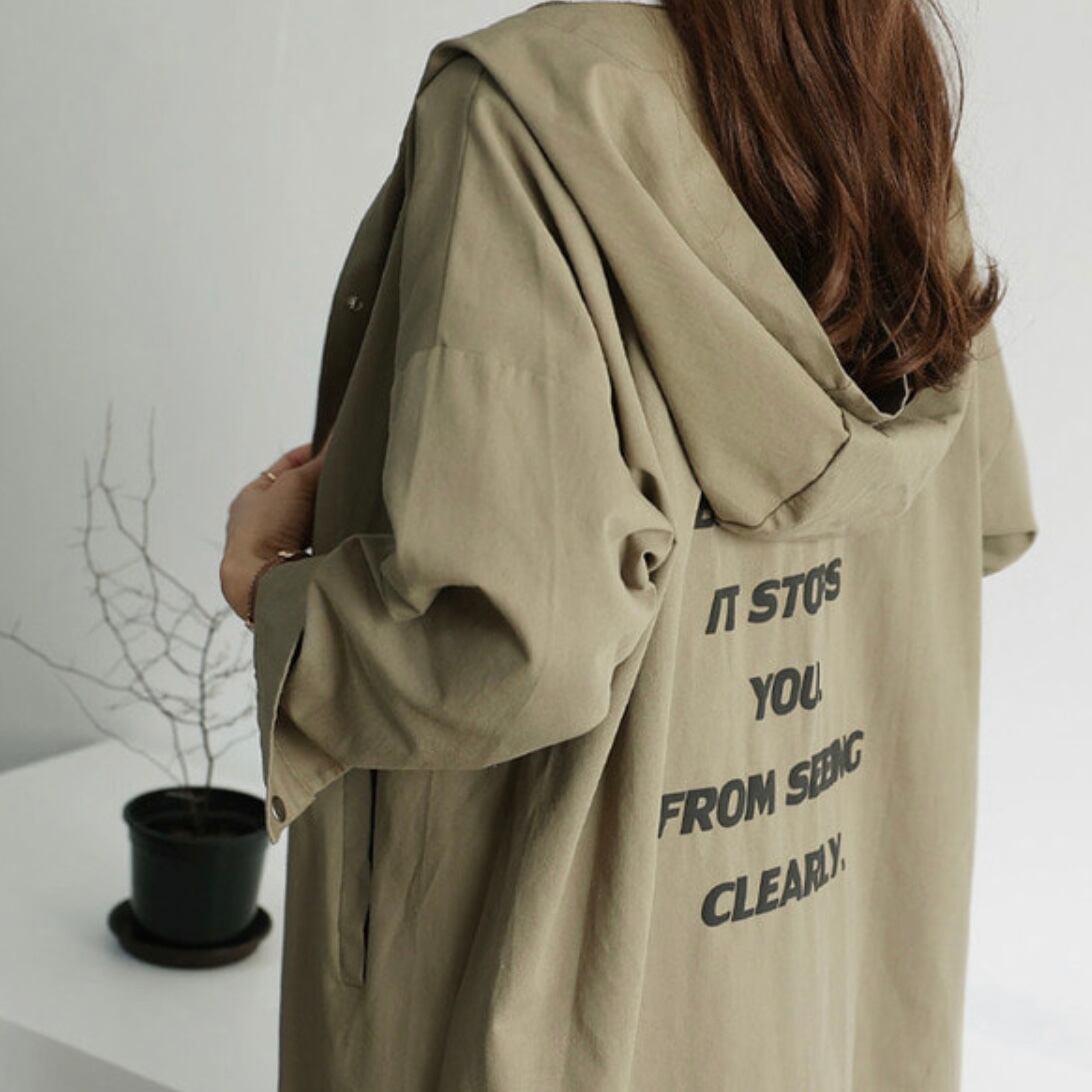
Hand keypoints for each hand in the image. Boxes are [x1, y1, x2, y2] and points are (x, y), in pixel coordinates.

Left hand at [219, 438, 328, 622]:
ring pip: (305, 520)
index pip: (287, 465)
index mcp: (251, 495)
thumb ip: (317, 463)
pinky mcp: (284, 567)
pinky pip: (311, 544)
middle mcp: (258, 520)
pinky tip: (336, 537)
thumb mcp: (294, 483)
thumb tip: (337, 441)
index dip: (313, 454)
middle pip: (297, 493)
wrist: (262, 581)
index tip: (337, 448)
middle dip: (321, 486)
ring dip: (322, 515)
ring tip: (345, 509)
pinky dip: (323, 538)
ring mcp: (270, 545)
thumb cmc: (266, 531)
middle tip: (347, 479)